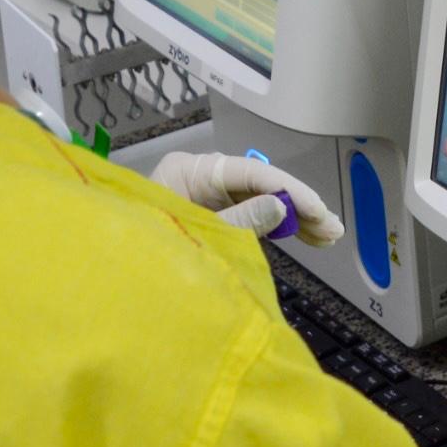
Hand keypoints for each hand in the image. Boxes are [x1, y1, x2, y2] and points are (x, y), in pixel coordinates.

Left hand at [148, 151, 344, 245]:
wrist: (113, 276)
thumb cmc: (141, 250)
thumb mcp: (197, 234)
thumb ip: (241, 221)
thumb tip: (282, 206)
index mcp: (189, 170)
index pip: (252, 172)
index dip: (290, 190)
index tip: (320, 211)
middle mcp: (199, 176)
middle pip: (260, 185)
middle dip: (298, 206)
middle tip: (333, 229)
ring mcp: (204, 194)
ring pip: (259, 199)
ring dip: (293, 218)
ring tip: (327, 237)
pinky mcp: (209, 212)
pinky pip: (249, 213)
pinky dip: (274, 225)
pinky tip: (303, 235)